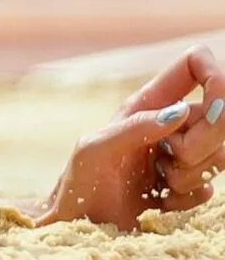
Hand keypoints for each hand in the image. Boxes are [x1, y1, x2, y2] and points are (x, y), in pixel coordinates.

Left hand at [35, 44, 223, 228]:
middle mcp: (170, 125)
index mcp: (147, 103)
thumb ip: (135, 127)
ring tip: (156, 180)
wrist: (81, 225)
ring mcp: (182, 155)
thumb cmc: (80, 182)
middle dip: (200, 143)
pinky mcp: (189, 187)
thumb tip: (179, 112)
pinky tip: (161, 200)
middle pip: (219, 115)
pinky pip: (209, 187)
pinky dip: (188, 197)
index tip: (215, 104)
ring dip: (190, 173)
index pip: (194, 64)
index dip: (216, 77)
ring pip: (220, 153)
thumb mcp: (95, 149)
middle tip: (166, 160)